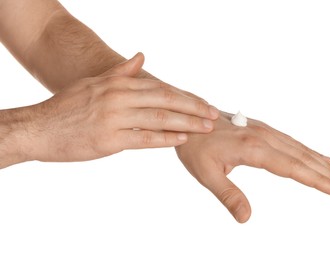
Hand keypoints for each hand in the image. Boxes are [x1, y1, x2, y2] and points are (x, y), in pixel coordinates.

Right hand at [11, 53, 218, 163]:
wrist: (39, 127)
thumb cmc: (68, 107)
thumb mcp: (94, 83)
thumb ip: (121, 72)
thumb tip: (141, 56)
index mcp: (117, 84)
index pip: (160, 88)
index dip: (184, 95)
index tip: (202, 102)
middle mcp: (119, 97)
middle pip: (165, 100)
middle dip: (192, 107)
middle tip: (213, 114)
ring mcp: (114, 118)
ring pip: (159, 117)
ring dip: (186, 122)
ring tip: (206, 127)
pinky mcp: (109, 139)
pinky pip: (144, 138)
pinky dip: (165, 138)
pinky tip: (182, 138)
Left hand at [176, 112, 329, 222]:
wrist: (188, 119)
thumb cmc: (195, 147)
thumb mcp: (206, 174)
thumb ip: (228, 195)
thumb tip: (246, 218)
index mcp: (253, 149)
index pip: (292, 168)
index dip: (317, 180)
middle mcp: (264, 137)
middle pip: (303, 158)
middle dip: (328, 174)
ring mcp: (264, 131)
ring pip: (300, 149)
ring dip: (322, 163)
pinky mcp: (261, 129)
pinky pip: (291, 141)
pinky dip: (308, 151)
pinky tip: (318, 156)